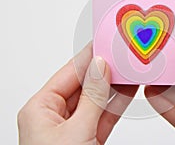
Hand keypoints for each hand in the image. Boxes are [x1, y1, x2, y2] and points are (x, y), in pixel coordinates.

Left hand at [17, 43, 137, 144]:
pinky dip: (117, 102)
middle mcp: (55, 115)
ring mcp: (73, 127)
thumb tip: (100, 66)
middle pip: (84, 84)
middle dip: (105, 69)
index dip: (89, 56)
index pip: (69, 73)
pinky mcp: (88, 138)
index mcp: (41, 108)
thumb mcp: (76, 132)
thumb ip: (91, 97)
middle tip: (123, 53)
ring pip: (97, 98)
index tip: (106, 42)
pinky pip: (104, 114)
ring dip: (115, 84)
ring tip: (131, 67)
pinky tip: (129, 89)